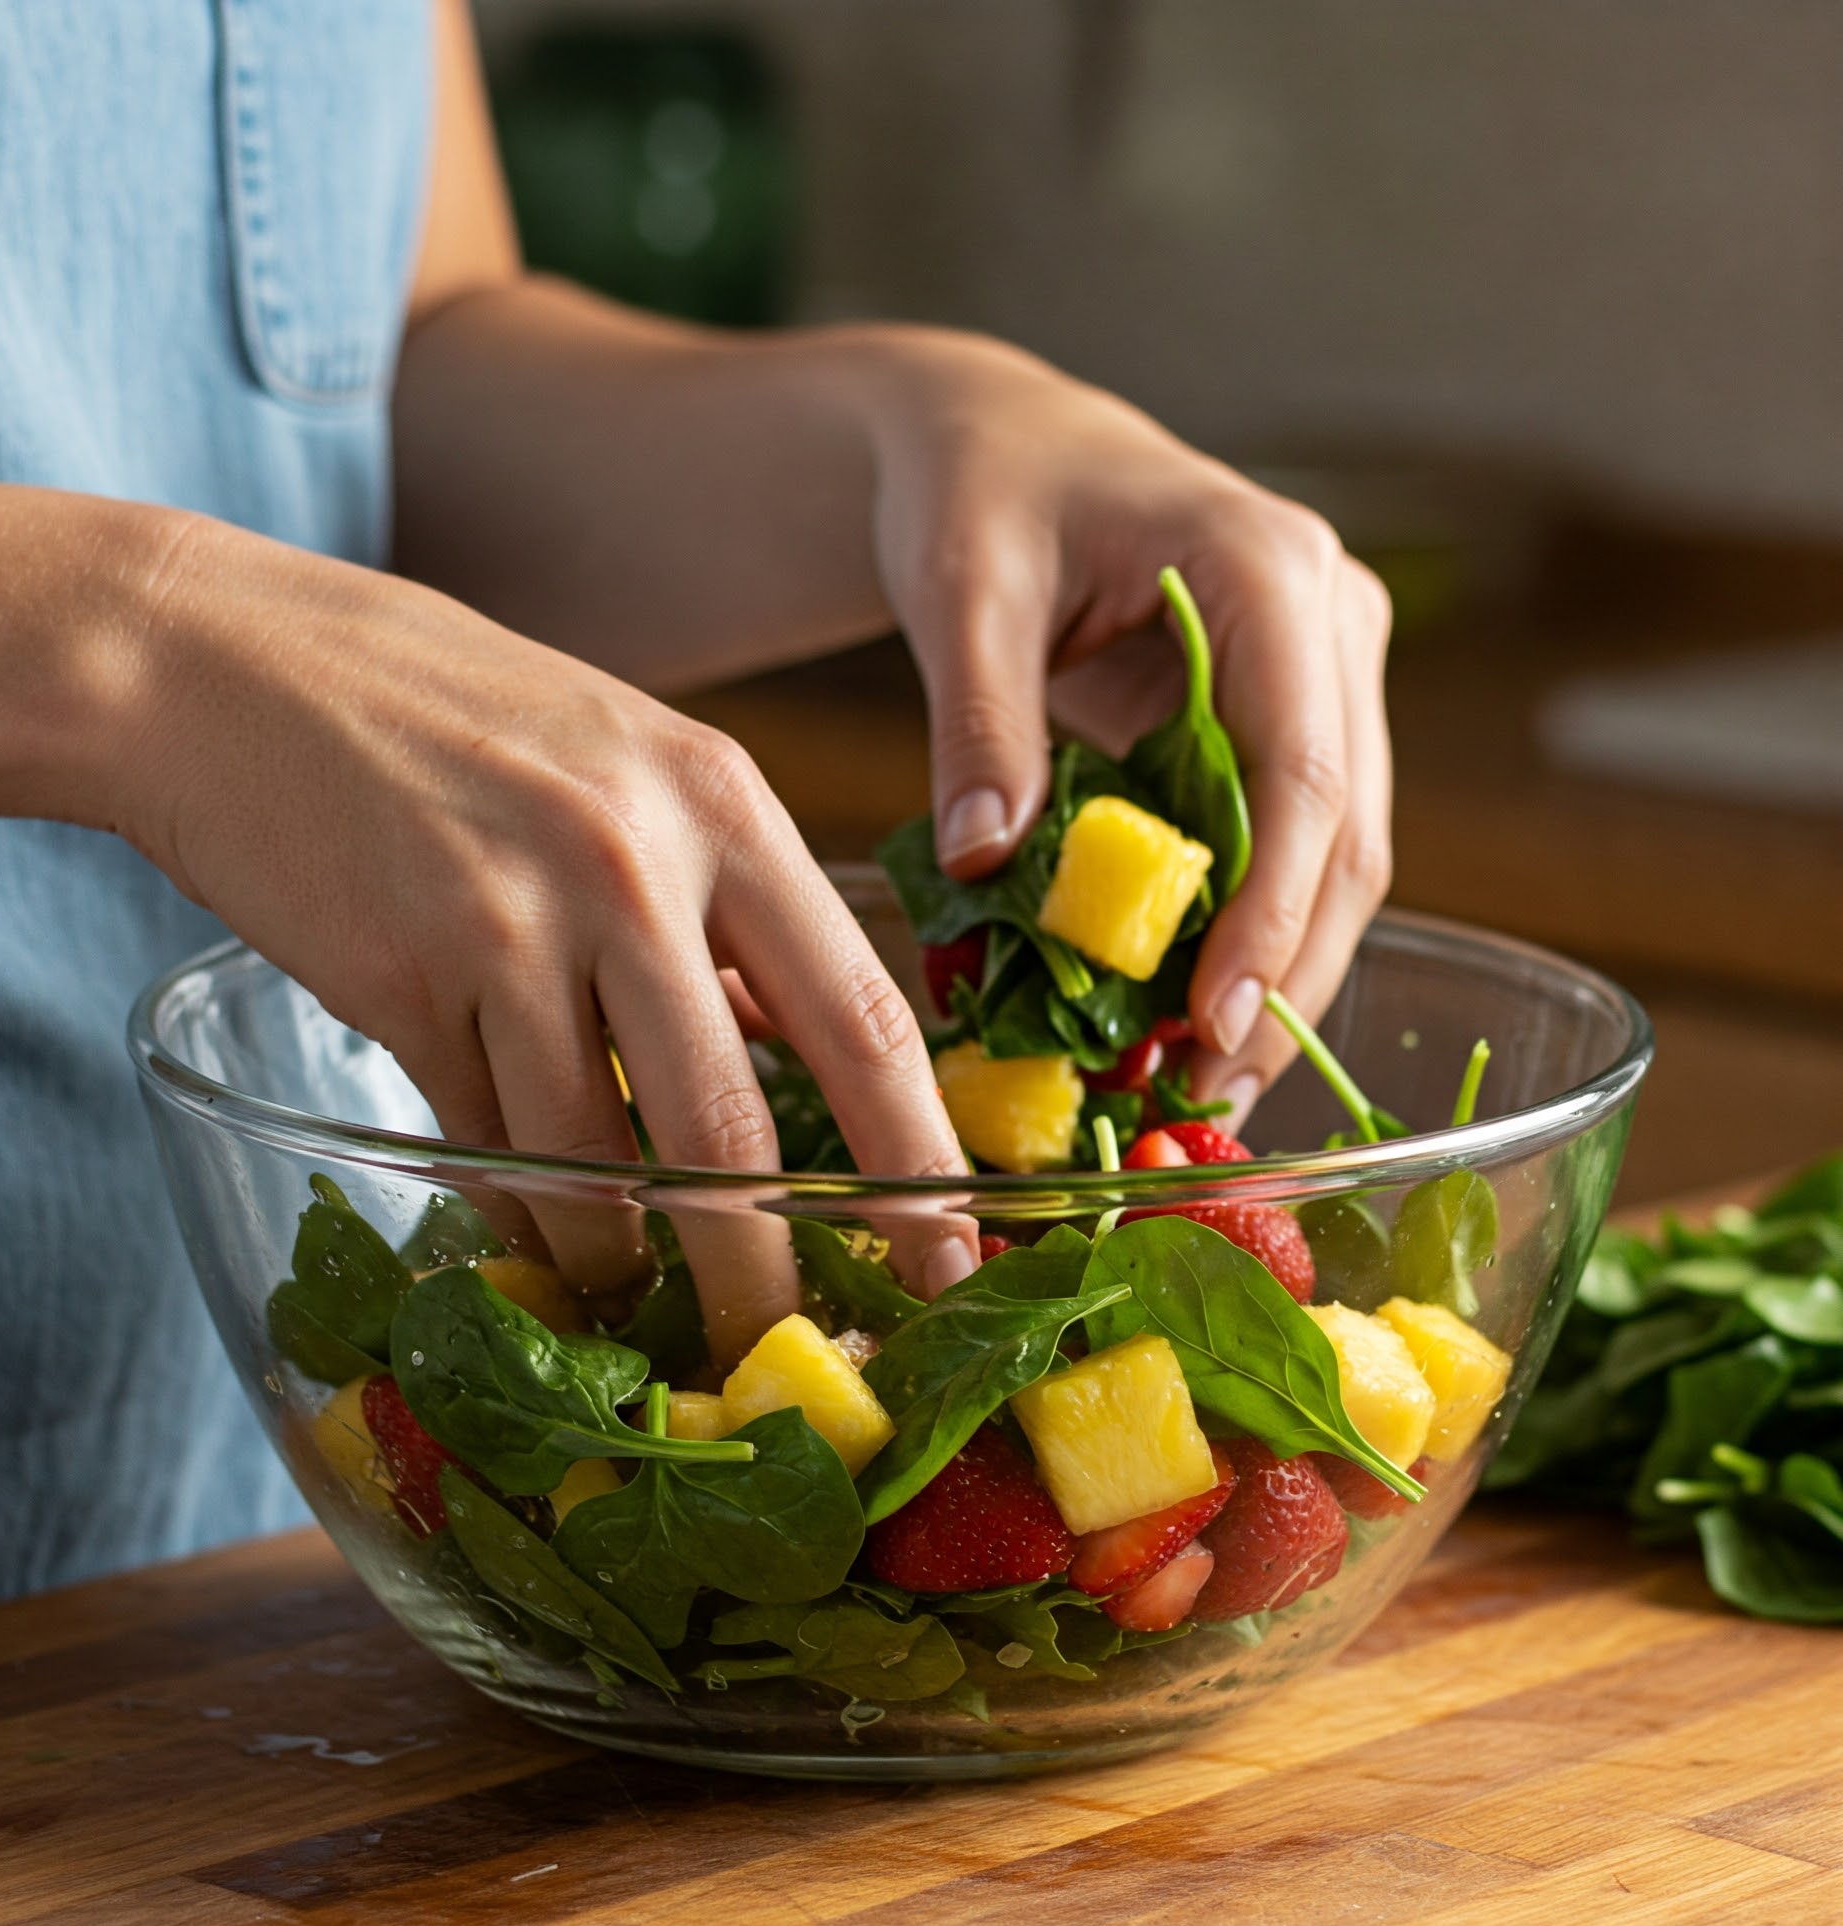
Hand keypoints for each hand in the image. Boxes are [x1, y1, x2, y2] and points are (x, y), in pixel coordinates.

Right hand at [119, 517, 970, 1353]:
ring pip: (596, 1164)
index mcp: (723, 804)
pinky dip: (520, 1212)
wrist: (235, 665)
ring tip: (637, 1309)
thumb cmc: (452, 714)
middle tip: (786, 1351)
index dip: (915, 1156)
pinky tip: (534, 1238)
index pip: (861, 1011)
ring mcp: (514, 925)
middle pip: (732, 1128)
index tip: (950, 1252)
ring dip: (620, 1261)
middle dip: (765, 1269)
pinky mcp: (405, 984)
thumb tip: (796, 1043)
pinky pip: (488, 1147)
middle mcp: (635, 865)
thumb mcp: (630, 766)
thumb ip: (722, 903)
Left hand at [858, 333, 1392, 1120]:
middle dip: (1281, 977)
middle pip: (1344, 837)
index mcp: (1269, 571)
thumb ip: (979, 726)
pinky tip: (1180, 1015)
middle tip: (1200, 1096)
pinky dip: (1240, 935)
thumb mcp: (960, 593)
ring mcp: (1324, 674)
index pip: (1302, 772)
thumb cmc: (977, 494)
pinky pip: (1286, 848)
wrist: (997, 450)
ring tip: (1189, 1085)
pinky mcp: (1289, 720)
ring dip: (1271, 974)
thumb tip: (987, 866)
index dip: (1270, 915)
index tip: (1215, 1024)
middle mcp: (1328, 623)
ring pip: (1334, 859)